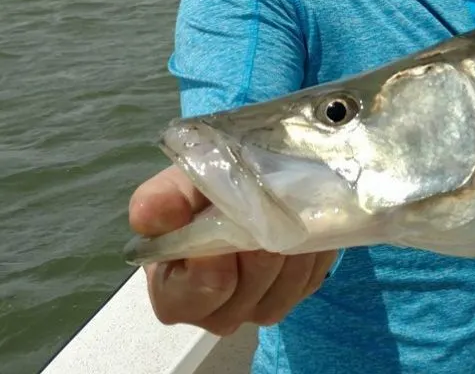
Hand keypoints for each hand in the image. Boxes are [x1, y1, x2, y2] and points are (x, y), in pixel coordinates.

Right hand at [128, 165, 338, 335]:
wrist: (252, 178)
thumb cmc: (204, 190)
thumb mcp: (180, 186)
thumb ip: (163, 200)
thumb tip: (151, 214)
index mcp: (172, 290)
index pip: (185, 301)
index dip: (206, 271)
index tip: (225, 231)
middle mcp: (213, 310)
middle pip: (239, 301)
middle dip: (253, 254)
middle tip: (261, 215)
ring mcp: (257, 306)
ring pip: (279, 295)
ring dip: (286, 250)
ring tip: (283, 213)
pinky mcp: (295, 293)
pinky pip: (307, 281)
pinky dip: (309, 250)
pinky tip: (301, 223)